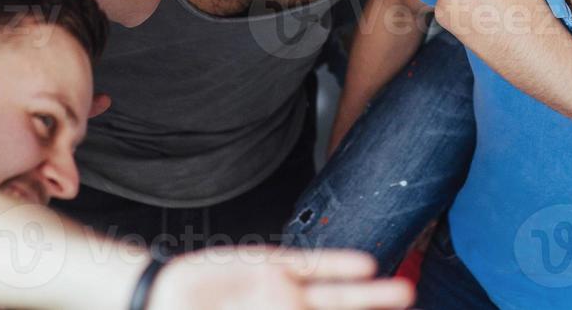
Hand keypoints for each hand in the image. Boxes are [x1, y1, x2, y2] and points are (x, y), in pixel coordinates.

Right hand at [151, 248, 413, 309]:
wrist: (162, 299)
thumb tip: (296, 309)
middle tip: (409, 302)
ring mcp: (283, 292)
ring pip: (336, 296)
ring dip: (369, 295)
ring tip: (405, 292)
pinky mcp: (271, 266)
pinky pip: (311, 266)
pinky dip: (337, 265)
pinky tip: (364, 265)